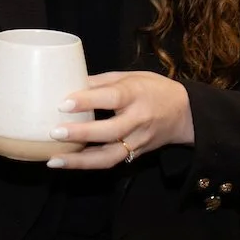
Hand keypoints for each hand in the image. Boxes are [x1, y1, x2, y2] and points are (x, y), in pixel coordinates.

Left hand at [46, 71, 194, 168]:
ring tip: (54, 160)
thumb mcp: (130, 76)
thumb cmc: (152, 88)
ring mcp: (138, 140)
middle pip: (110, 131)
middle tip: (54, 133)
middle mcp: (138, 119)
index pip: (111, 98)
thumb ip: (100, 82)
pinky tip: (68, 163)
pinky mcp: (136, 155)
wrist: (185, 113)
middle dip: (81, 134)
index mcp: (136, 94)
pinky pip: (111, 161)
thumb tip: (68, 81)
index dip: (87, 101)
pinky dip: (88, 164)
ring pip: (110, 155)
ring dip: (80, 161)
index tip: (63, 104)